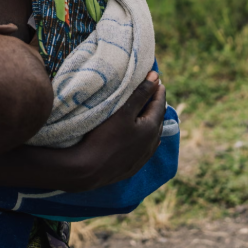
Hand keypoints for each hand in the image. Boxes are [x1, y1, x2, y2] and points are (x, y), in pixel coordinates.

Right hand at [60, 71, 165, 191]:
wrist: (87, 170)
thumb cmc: (104, 137)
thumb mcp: (123, 111)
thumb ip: (141, 93)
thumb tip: (156, 77)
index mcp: (151, 129)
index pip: (159, 105)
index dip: (158, 91)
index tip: (158, 80)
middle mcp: (151, 144)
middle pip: (157, 120)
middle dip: (156, 106)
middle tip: (153, 93)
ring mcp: (142, 158)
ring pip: (152, 137)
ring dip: (151, 123)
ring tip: (148, 113)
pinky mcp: (132, 167)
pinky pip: (145, 150)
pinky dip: (146, 139)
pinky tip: (144, 139)